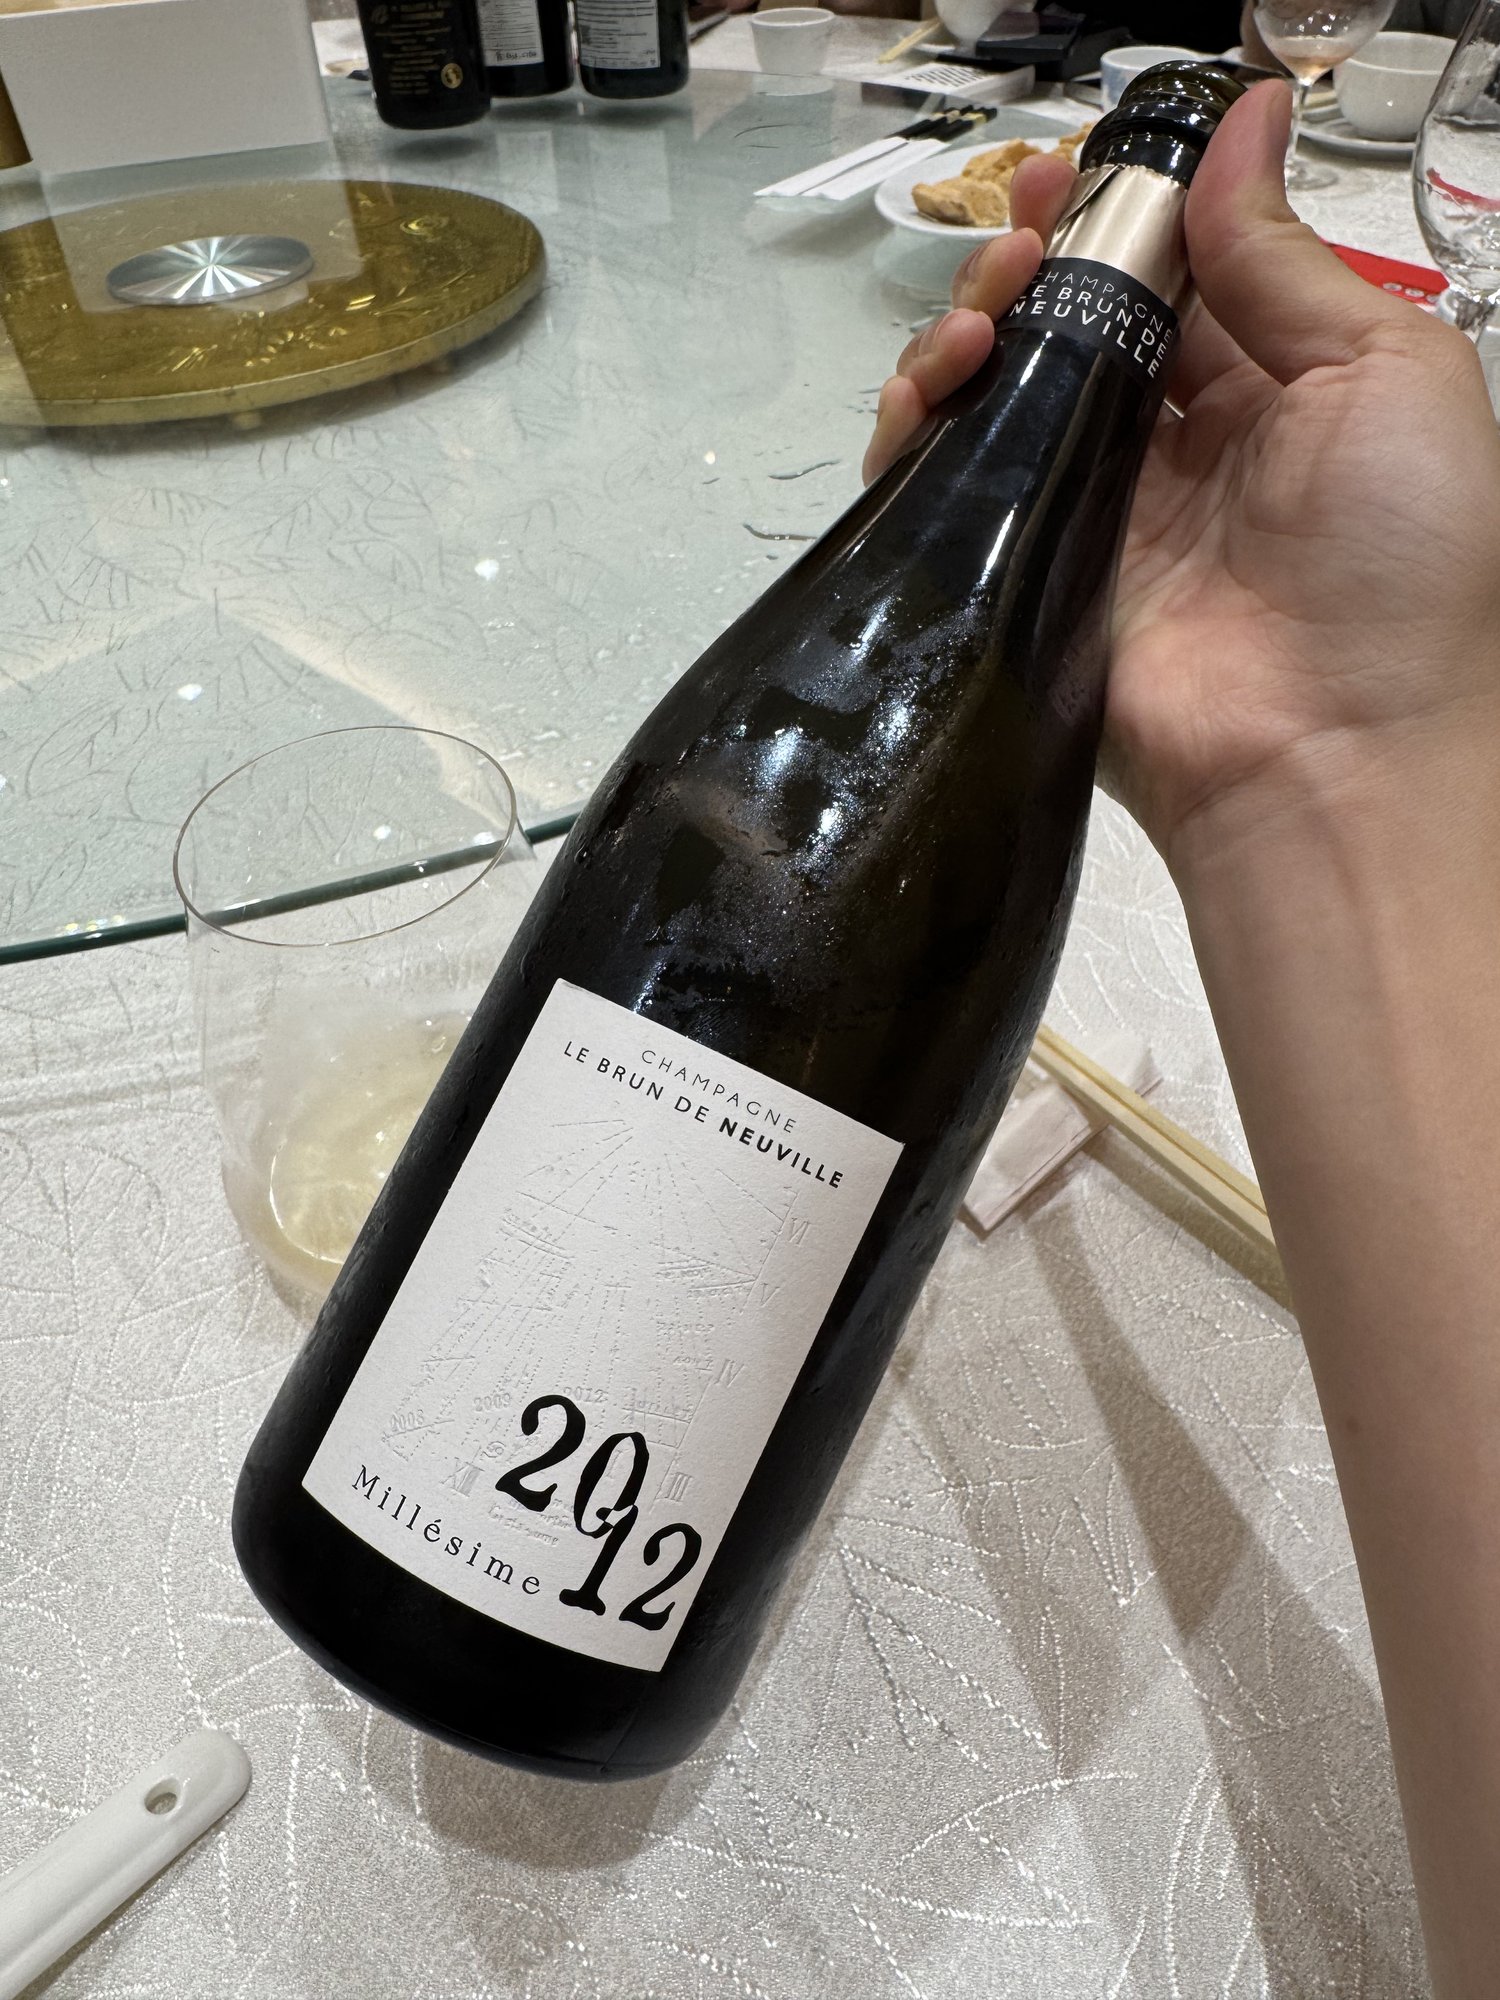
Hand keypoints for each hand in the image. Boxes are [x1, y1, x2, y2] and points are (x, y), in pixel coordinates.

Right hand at [865, 85, 1499, 864]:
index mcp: (1268, 390)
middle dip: (1033, 258)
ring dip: (972, 326)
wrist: (1331, 751)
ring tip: (985, 307)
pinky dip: (917, 428)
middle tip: (1020, 230)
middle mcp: (1172, 450)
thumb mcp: (1386, 371)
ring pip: (999, 395)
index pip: (1171, 277)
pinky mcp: (1020, 582)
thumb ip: (1287, 258)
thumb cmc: (1396, 559)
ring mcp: (1089, 516)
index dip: (1117, 214)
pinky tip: (935, 386)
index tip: (1072, 167)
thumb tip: (1247, 120)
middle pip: (1072, 326)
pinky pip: (948, 492)